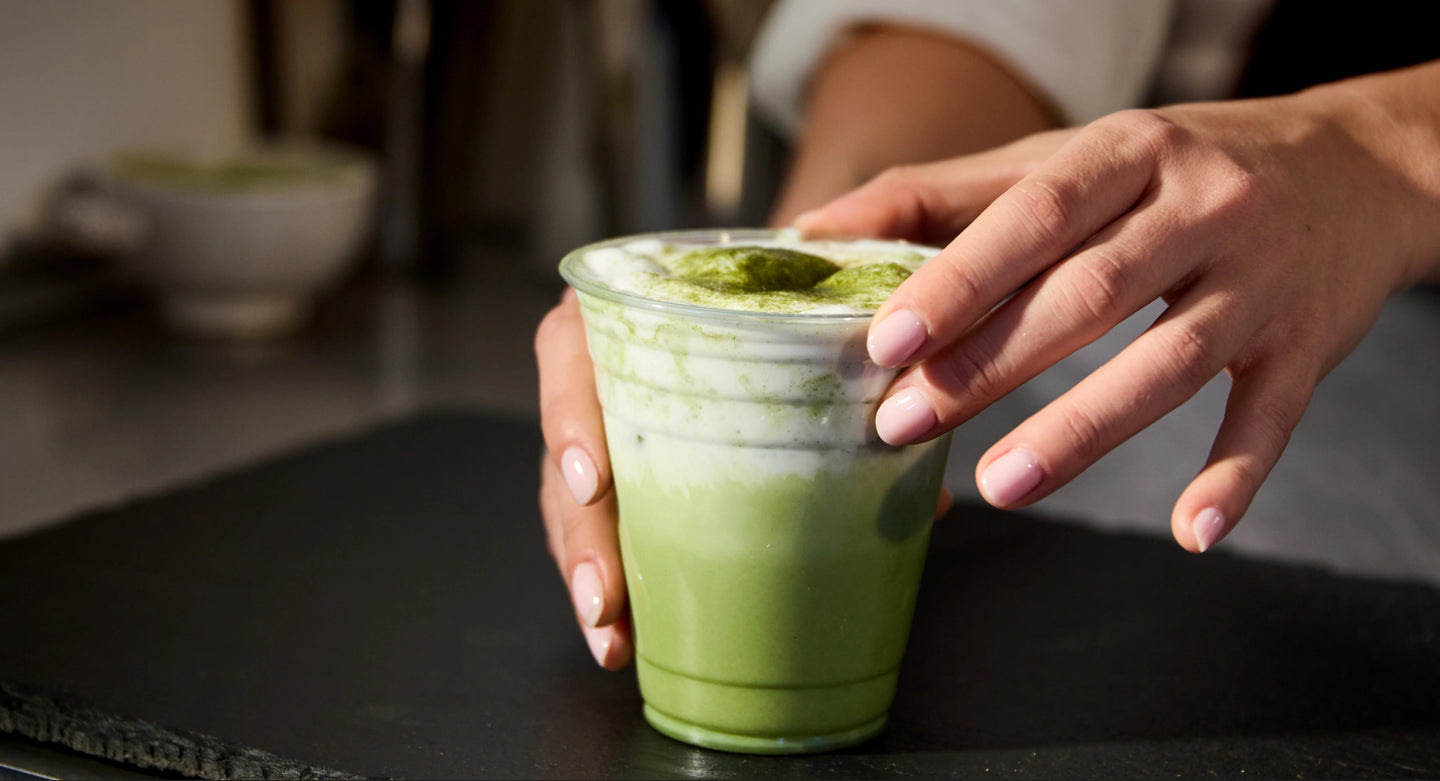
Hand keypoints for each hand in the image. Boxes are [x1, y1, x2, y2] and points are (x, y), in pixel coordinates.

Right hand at [536, 287, 956, 669]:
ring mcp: (615, 417)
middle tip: (606, 600)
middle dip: (580, 533)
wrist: (795, 281)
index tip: (594, 484)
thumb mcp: (825, 294)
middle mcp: (609, 359)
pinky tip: (628, 632)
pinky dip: (624, 575)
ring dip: (592, 570)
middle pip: (568, 449)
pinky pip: (612, 520)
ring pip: (574, 499)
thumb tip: (921, 491)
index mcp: (635, 303)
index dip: (571, 418)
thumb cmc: (801, 283)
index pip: (570, 353)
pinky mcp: (636, 463)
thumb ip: (860, 354)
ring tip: (614, 639)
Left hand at [797, 64, 1439, 552]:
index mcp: (1129, 153)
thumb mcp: (1069, 157)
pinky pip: (1271, 418)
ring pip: (1168, 363)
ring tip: (1000, 485)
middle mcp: (1201, 209)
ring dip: (1083, 430)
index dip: (960, 279)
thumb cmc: (1173, 169)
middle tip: (903, 423)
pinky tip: (1190, 531)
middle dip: (989, 365)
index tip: (886, 339)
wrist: (1352, 168)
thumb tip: (814, 228)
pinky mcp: (1307, 347)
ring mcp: (1260, 282)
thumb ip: (944, 195)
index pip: (1035, 215)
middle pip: (1088, 295)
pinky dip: (1234, 477)